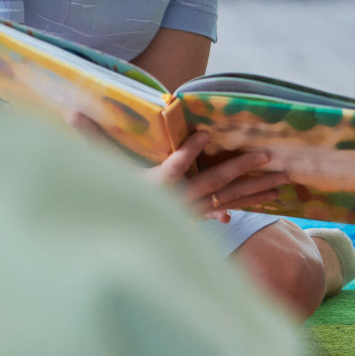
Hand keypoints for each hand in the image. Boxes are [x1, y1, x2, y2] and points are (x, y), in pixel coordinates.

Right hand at [67, 113, 275, 220]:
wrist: (118, 243)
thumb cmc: (108, 202)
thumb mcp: (99, 171)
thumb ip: (90, 142)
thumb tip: (70, 112)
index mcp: (153, 190)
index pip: (172, 170)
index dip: (188, 153)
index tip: (207, 134)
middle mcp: (177, 203)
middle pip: (212, 184)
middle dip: (240, 168)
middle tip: (268, 155)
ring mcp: (190, 213)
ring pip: (228, 198)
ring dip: (256, 187)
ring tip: (284, 177)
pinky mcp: (196, 219)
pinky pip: (227, 209)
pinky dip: (247, 202)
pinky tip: (269, 197)